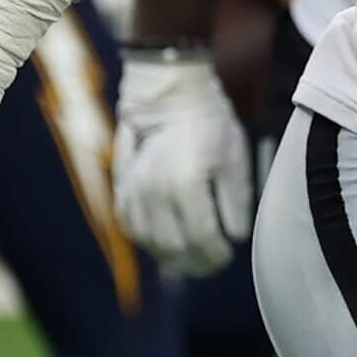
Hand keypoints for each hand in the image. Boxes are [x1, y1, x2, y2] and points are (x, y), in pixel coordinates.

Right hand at [115, 50, 253, 275]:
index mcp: (185, 185)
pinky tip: (164, 242)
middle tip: (213, 264)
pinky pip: (130, 225)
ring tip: (191, 259)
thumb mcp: (233, 156)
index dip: (217, 254)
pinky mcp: (121, 187)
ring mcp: (133, 190)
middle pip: (174, 247)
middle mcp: (154, 192)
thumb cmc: (207, 121)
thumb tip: (234, 235)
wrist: (168, 92)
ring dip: (171, 257)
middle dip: (196, 262)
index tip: (228, 255)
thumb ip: (235, 200)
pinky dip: (147, 240)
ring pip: (149, 242)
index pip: (202, 238)